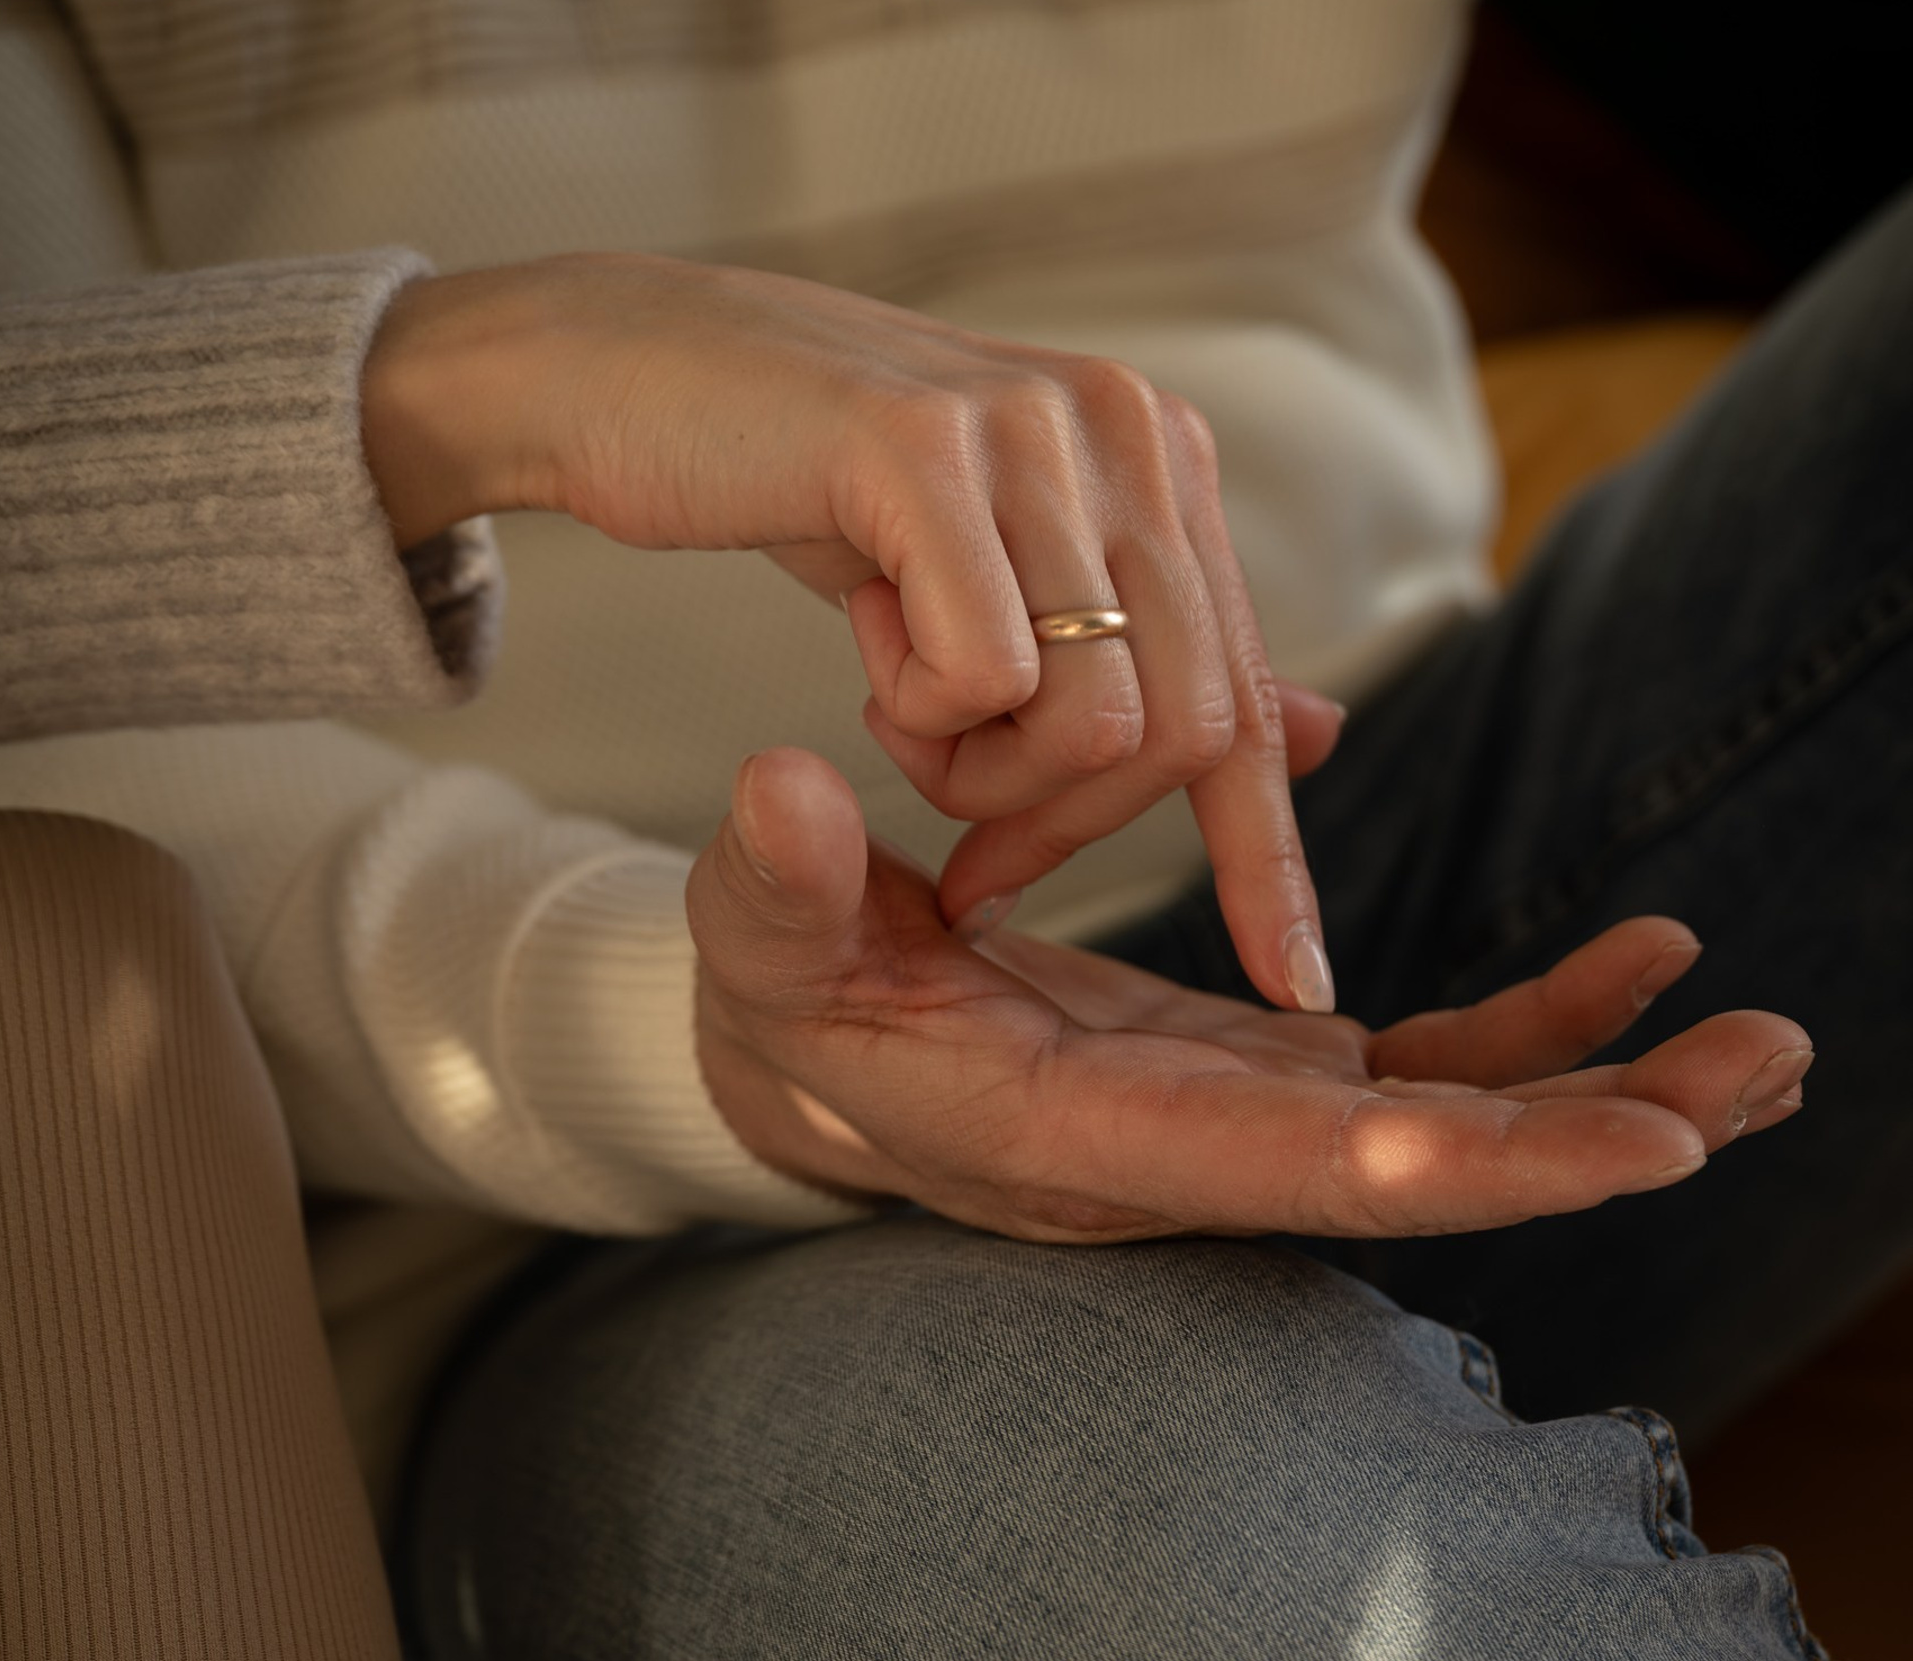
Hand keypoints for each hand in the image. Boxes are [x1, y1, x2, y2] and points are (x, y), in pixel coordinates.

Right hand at [361, 253, 1344, 1008]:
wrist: (639, 375)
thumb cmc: (824, 496)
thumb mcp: (1008, 581)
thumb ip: (1153, 655)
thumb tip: (1321, 732)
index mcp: (1162, 468)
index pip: (1249, 699)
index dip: (1271, 858)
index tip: (1296, 986)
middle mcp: (1128, 434)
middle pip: (1182, 732)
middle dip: (1068, 832)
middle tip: (966, 852)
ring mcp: (1033, 431)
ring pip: (1096, 721)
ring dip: (981, 778)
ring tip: (899, 715)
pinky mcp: (922, 448)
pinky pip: (982, 675)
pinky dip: (919, 715)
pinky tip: (862, 645)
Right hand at [689, 750, 1810, 1239]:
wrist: (819, 1043)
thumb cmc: (788, 996)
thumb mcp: (763, 938)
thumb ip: (778, 883)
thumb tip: (782, 786)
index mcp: (1070, 1134)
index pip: (1275, 1167)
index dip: (1449, 1164)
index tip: (1625, 1151)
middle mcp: (1177, 1151)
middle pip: (1405, 1172)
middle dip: (1585, 1143)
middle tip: (1763, 1079)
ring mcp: (1234, 1112)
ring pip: (1441, 1125)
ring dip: (1605, 1092)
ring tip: (1766, 1043)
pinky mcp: (1257, 1065)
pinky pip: (1418, 1065)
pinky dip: (1534, 1033)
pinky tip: (1634, 972)